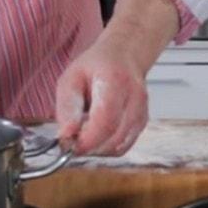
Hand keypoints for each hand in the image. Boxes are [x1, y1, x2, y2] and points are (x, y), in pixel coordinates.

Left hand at [55, 0, 179, 155]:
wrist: (123, 57)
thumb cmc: (96, 66)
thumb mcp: (70, 79)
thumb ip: (67, 108)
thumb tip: (66, 135)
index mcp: (115, 81)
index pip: (105, 120)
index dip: (87, 139)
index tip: (69, 145)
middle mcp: (134, 98)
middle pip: (114, 137)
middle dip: (89, 147)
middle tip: (71, 142)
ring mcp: (141, 112)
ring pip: (119, 146)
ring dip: (97, 149)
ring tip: (82, 136)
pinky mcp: (141, 123)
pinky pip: (123, 146)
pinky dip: (106, 148)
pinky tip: (95, 136)